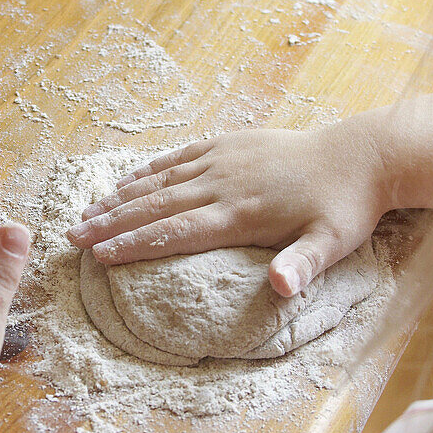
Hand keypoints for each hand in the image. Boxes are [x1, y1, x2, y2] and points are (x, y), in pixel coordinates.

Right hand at [67, 121, 390, 296]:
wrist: (360, 154)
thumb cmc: (344, 208)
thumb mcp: (332, 243)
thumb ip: (303, 266)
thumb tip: (280, 288)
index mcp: (242, 213)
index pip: (176, 231)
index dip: (136, 244)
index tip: (100, 256)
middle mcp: (224, 184)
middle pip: (156, 206)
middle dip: (111, 223)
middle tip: (72, 237)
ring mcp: (223, 160)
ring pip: (160, 181)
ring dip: (120, 198)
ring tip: (85, 212)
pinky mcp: (228, 144)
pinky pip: (178, 158)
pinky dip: (148, 171)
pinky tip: (124, 181)